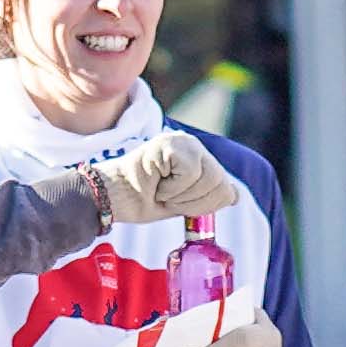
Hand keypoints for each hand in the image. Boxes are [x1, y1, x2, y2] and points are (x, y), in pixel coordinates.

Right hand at [96, 128, 231, 228]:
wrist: (111, 198)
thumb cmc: (140, 199)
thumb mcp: (181, 201)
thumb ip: (206, 196)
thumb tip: (234, 195)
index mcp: (198, 157)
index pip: (226, 187)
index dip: (204, 205)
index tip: (176, 203)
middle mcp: (193, 145)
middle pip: (220, 184)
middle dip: (193, 201)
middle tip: (166, 196)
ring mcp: (182, 141)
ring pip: (207, 178)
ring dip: (181, 195)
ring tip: (160, 188)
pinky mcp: (172, 143)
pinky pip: (190, 173)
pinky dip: (172, 187)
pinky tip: (156, 180)